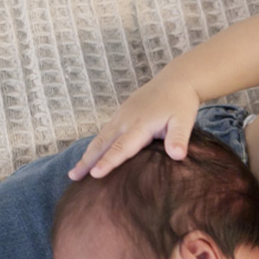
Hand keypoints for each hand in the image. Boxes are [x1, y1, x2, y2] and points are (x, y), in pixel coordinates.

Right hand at [68, 74, 201, 179]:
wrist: (176, 81)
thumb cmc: (181, 104)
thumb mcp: (184, 121)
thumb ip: (179, 138)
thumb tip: (177, 155)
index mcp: (141, 124)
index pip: (122, 147)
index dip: (108, 162)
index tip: (94, 175)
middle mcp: (125, 120)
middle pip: (103, 144)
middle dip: (87, 161)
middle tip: (73, 177)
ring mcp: (121, 116)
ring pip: (101, 138)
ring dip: (87, 154)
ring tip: (75, 172)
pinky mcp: (121, 114)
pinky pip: (105, 132)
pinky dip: (95, 146)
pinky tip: (91, 156)